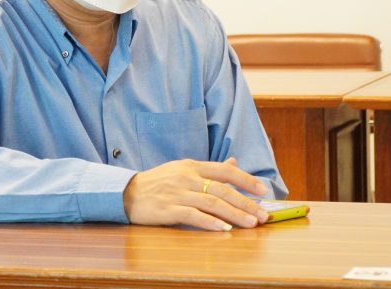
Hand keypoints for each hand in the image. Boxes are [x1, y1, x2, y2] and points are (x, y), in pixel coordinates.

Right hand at [122, 157, 270, 230]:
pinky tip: (224, 229)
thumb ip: (209, 169)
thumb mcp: (182, 169)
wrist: (127, 193)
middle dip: (246, 202)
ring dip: (234, 214)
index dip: (246, 180)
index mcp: (192, 165)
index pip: (225, 171)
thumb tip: (234, 163)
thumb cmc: (158, 182)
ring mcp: (177, 193)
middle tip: (263, 215)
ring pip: (212, 203)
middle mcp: (187, 177)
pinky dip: (210, 222)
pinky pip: (193, 215)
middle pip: (223, 189)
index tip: (263, 190)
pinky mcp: (168, 209)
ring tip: (251, 224)